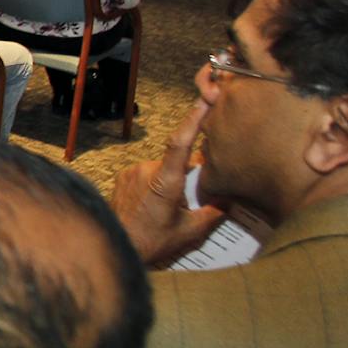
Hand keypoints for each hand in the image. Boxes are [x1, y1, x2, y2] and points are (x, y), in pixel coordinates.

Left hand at [110, 97, 225, 265]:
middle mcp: (147, 170)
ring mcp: (132, 171)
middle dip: (188, 177)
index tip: (206, 100)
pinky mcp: (123, 177)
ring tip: (166, 210)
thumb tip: (230, 200)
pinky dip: (155, 185)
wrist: (117, 248)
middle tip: (187, 203)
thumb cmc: (151, 242)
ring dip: (170, 183)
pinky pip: (147, 174)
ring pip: (163, 169)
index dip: (195, 118)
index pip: (181, 141)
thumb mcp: (190, 231)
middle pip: (178, 162)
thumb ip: (215, 212)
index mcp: (165, 180)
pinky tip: (152, 207)